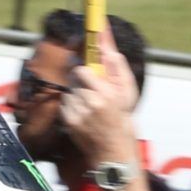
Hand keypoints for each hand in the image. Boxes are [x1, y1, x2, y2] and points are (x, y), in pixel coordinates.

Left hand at [60, 41, 141, 166]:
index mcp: (106, 93)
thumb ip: (115, 65)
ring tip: (88, 102)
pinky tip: (82, 111)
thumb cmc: (122, 117)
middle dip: (80, 80)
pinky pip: (64, 104)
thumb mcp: (126, 90)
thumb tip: (106, 42)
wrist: (114, 148)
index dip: (80, 66)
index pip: (82, 71)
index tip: (81, 63)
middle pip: (73, 80)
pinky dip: (71, 105)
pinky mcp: (69, 123)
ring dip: (75, 93)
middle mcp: (90, 104)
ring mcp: (78, 114)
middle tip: (89, 87)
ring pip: (68, 92)